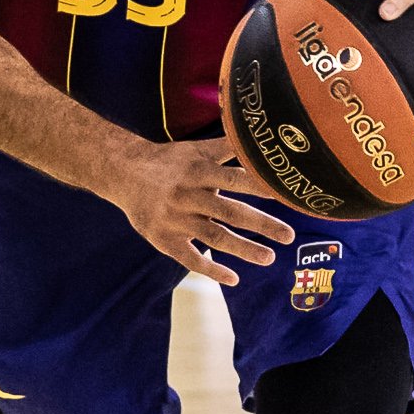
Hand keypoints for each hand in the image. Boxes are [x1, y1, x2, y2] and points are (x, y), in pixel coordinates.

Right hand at [107, 138, 293, 286]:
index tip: (285, 195)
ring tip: (269, 258)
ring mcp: (176, 220)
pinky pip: (190, 258)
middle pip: (230, 212)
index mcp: (199, 172)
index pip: (234, 179)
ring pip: (214, 237)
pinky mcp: (164, 239)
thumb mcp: (197, 150)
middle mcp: (188, 196)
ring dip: (244, 249)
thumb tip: (259, 134)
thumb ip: (229, 145)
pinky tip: (234, 279)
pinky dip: (212, 270)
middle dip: (262, 224)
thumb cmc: (169, 161)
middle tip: (289, 235)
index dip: (259, 187)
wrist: (124, 173)